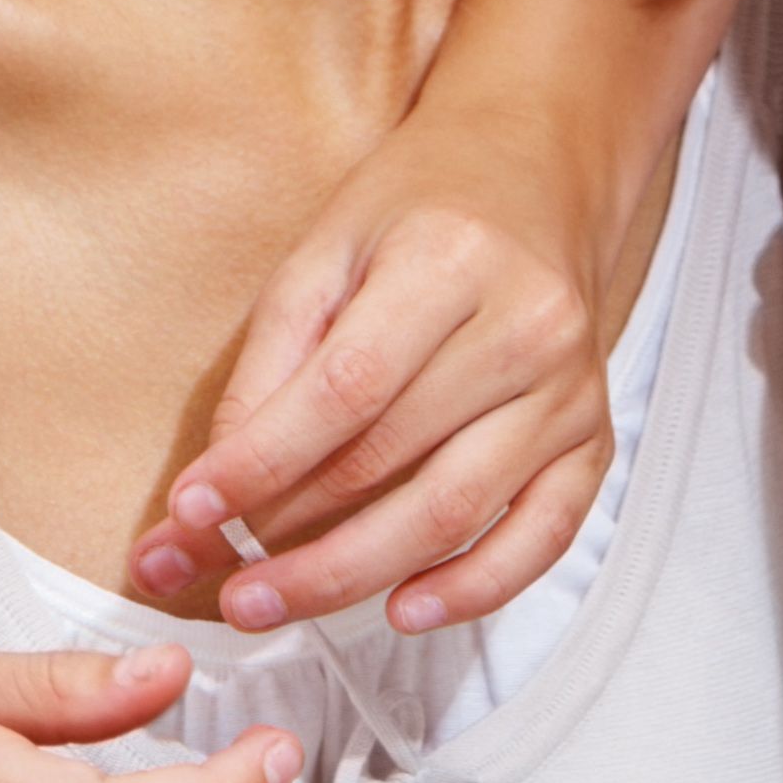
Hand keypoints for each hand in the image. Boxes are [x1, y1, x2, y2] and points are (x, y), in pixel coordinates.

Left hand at [138, 166, 613, 635]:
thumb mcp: (326, 249)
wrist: (538, 173)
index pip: (345, 387)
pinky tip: (404, 609)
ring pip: (456, 511)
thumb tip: (218, 486)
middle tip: (218, 585)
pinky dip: (473, 589)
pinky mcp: (591, 438)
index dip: (262, 460)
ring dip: (354, 575)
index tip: (192, 510)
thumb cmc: (424, 207)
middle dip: (289, 538)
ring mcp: (569, 390)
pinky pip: (541, 537)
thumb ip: (271, 362)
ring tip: (274, 605)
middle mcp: (525, 325)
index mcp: (449, 258)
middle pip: (393, 460)